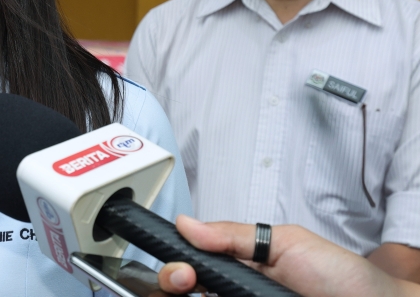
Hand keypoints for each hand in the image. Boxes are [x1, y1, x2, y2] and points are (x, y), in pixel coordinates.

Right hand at [157, 215, 414, 296]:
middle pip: (178, 293)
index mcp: (237, 270)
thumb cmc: (344, 280)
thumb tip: (185, 224)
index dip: (173, 270)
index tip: (181, 271)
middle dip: (169, 284)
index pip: (187, 269)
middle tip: (185, 281)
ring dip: (181, 295)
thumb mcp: (287, 244)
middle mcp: (233, 294)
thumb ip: (234, 235)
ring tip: (195, 290)